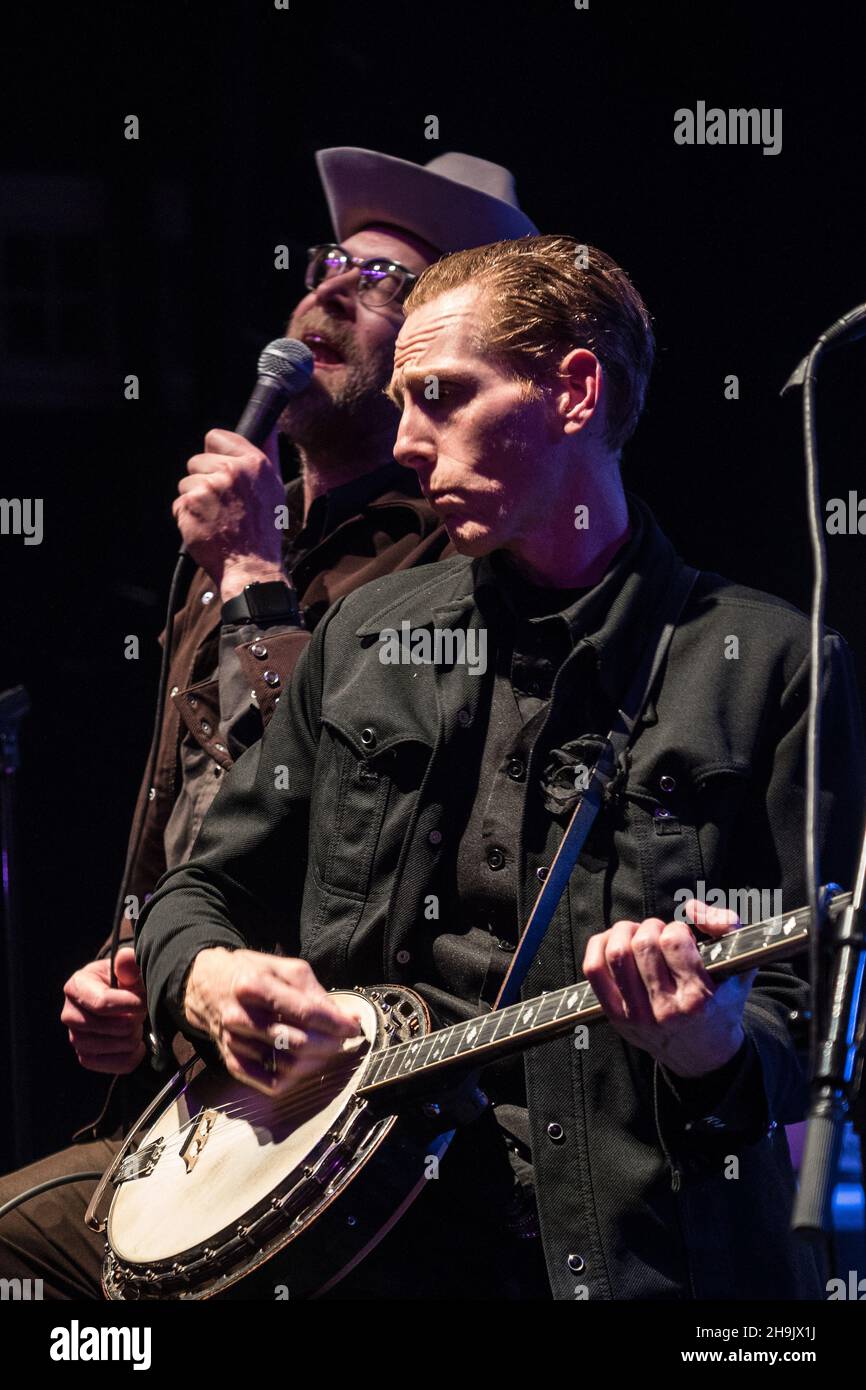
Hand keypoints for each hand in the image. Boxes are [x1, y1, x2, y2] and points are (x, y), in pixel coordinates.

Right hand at [61, 947, 147, 1073]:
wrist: (121, 999)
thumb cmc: (123, 980)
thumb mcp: (127, 967)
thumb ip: (128, 963)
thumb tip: (125, 959)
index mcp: (76, 986)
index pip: (101, 1003)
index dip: (129, 1004)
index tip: (144, 1000)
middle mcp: (70, 1014)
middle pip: (107, 1027)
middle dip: (132, 1020)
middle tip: (140, 1011)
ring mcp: (76, 1038)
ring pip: (110, 1047)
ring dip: (132, 1037)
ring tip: (137, 1024)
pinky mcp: (86, 1057)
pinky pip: (110, 1065)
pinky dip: (130, 1057)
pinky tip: (138, 1046)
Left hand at [172, 427, 286, 595]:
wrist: (251, 567)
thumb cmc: (263, 530)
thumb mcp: (274, 488)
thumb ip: (266, 455)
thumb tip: (269, 427)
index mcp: (253, 464)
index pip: (216, 437)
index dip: (213, 452)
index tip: (217, 468)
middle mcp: (230, 472)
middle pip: (196, 460)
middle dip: (203, 479)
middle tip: (221, 504)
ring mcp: (207, 488)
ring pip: (186, 483)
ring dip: (195, 500)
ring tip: (215, 518)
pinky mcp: (189, 506)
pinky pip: (179, 504)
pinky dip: (187, 517)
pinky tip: (205, 528)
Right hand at [183, 947, 364, 1096]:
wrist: (206, 985)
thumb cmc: (249, 974)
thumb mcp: (282, 968)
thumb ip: (314, 992)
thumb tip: (346, 1016)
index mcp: (254, 986)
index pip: (305, 1012)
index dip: (335, 1023)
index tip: (353, 1026)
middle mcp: (241, 1017)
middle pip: (297, 1042)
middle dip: (329, 1043)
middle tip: (341, 1038)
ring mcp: (235, 1042)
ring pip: (287, 1066)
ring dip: (315, 1061)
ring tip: (324, 1049)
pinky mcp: (232, 1062)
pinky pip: (270, 1083)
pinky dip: (294, 1077)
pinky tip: (302, 1063)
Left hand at [582, 898, 757, 1077]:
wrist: (704, 1054)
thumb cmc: (721, 1001)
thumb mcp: (740, 966)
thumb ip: (727, 926)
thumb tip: (692, 908)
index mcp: (699, 998)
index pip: (674, 941)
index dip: (677, 929)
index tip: (682, 938)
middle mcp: (666, 1010)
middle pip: (643, 943)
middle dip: (651, 927)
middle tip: (660, 935)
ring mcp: (637, 1015)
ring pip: (616, 953)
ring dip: (625, 932)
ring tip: (638, 936)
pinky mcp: (616, 1016)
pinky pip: (594, 970)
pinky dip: (599, 945)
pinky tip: (615, 943)